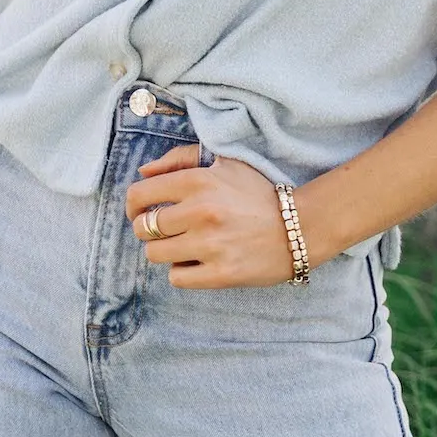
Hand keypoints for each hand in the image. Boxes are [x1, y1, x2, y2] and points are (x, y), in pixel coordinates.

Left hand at [123, 146, 304, 288]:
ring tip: (185, 246)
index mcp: (197, 181)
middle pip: (143, 229)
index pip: (138, 196)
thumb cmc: (259, 193)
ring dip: (166, 251)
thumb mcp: (225, 163)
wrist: (302, 226)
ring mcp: (209, 245)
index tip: (141, 213)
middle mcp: (199, 211)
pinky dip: (182, 271)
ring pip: (155, 255)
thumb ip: (180, 159)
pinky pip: (176, 278)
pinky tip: (198, 262)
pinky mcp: (221, 274)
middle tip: (169, 231)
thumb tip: (143, 172)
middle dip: (150, 231)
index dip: (133, 207)